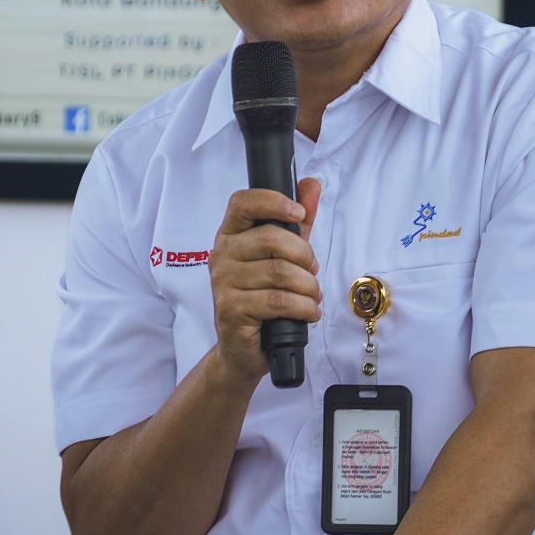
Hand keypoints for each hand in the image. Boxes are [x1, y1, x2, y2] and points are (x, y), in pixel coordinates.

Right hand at [208, 176, 322, 381]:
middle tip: (313, 272)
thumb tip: (311, 185)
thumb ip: (297, 223)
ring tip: (311, 297)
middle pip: (272, 238)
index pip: (243, 202)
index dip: (273, 201)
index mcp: (231, 236)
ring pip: (281, 273)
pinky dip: (303, 307)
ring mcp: (223, 283)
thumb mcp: (284, 256)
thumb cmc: (263, 299)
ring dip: (308, 288)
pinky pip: (278, 301)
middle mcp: (221, 255)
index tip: (299, 213)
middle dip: (305, 256)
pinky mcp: (231, 309)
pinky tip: (308, 313)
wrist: (244, 349)